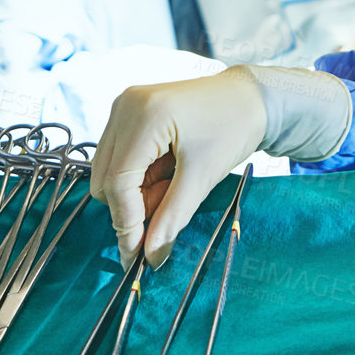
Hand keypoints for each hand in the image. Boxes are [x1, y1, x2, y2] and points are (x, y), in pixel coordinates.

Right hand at [89, 68, 266, 268]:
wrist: (249, 99)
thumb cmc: (233, 128)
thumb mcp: (203, 177)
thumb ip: (171, 217)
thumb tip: (150, 255)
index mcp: (144, 116)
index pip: (117, 182)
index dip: (126, 222)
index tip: (137, 255)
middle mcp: (125, 107)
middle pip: (105, 178)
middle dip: (131, 207)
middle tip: (166, 213)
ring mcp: (124, 107)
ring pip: (108, 170)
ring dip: (135, 192)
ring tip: (172, 186)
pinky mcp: (129, 112)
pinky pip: (119, 157)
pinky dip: (138, 176)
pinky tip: (166, 173)